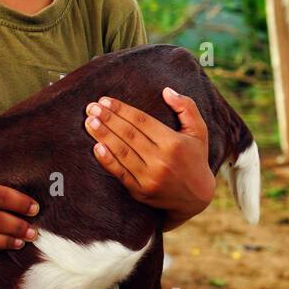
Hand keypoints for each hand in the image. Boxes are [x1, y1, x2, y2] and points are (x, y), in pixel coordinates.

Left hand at [83, 87, 214, 229]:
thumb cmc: (195, 158)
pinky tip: (96, 147)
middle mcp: (161, 160)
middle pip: (129, 135)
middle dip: (108, 119)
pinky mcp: (141, 192)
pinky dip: (107, 161)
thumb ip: (186, 107)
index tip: (105, 100)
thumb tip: (167, 91)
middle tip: (91, 107)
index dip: (121, 109)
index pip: (142, 121)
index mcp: (174, 143)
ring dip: (103, 136)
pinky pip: (121, 174)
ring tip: (89, 122)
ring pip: (122, 152)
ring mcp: (150, 178)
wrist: (196, 198)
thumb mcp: (199, 131)